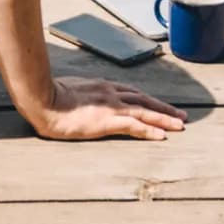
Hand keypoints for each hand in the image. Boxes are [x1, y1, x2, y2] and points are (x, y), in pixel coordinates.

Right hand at [29, 76, 185, 140]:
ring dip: (164, 119)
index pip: (131, 92)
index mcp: (102, 87)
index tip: (159, 105)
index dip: (147, 100)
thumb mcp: (68, 90)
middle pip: (144, 100)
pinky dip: (150, 130)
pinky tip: (162, 136)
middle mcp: (110, 94)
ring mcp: (110, 107)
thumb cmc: (48, 95)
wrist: (42, 98)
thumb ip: (79, 94)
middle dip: (163, 108)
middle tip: (181, 115)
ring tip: (180, 125)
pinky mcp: (107, 121)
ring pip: (145, 112)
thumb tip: (78, 98)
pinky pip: (134, 126)